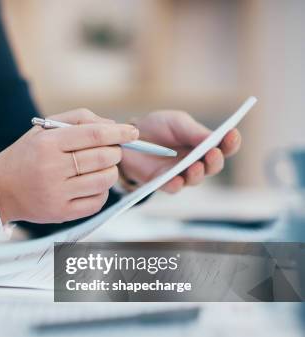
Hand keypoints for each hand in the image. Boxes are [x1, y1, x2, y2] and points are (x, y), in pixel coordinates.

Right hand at [0, 109, 138, 223]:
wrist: (0, 189)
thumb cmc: (27, 155)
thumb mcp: (44, 129)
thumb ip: (79, 119)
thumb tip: (114, 127)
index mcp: (48, 144)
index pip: (94, 135)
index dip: (118, 133)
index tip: (131, 132)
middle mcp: (51, 169)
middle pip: (102, 158)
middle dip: (115, 152)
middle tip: (112, 151)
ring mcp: (56, 193)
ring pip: (104, 180)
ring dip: (111, 172)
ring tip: (103, 167)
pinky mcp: (61, 213)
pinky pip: (97, 202)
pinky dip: (102, 191)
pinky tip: (92, 184)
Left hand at [120, 111, 241, 192]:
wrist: (129, 137)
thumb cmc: (158, 127)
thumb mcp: (177, 122)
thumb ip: (194, 131)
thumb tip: (215, 138)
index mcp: (204, 145)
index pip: (224, 147)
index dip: (231, 142)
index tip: (232, 134)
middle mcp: (196, 161)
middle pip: (213, 166)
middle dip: (215, 160)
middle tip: (213, 153)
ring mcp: (180, 173)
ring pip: (195, 179)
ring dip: (198, 173)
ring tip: (196, 165)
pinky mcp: (162, 182)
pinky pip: (172, 187)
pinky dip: (176, 185)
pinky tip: (177, 180)